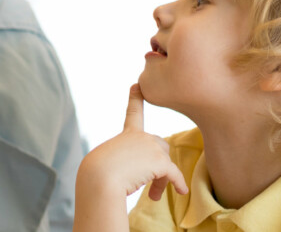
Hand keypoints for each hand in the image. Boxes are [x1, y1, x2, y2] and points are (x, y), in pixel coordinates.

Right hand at [78, 84, 187, 200]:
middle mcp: (140, 136)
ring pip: (166, 164)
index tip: (137, 85)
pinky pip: (174, 174)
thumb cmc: (98, 175)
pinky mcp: (160, 161)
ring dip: (161, 181)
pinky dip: (178, 184)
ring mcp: (151, 146)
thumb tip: (143, 174)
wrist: (99, 178)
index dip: (135, 98)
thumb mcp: (110, 164)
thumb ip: (128, 163)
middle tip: (150, 191)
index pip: (133, 113)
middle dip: (158, 167)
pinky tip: (181, 191)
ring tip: (152, 196)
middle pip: (160, 148)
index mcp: (127, 135)